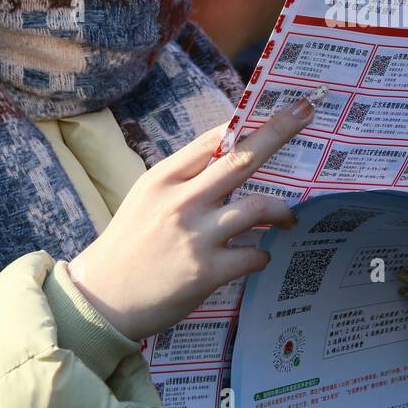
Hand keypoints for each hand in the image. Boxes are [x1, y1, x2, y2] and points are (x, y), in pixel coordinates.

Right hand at [67, 98, 316, 340]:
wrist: (102, 299)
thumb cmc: (130, 244)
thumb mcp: (147, 197)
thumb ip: (185, 178)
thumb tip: (231, 155)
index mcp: (165, 178)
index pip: (214, 139)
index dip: (249, 120)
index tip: (279, 107)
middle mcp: (182, 201)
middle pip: (241, 158)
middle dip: (278, 132)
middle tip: (305, 113)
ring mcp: (196, 236)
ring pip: (258, 208)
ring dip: (282, 211)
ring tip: (288, 219)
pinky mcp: (206, 272)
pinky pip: (254, 254)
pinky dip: (262, 254)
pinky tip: (257, 256)